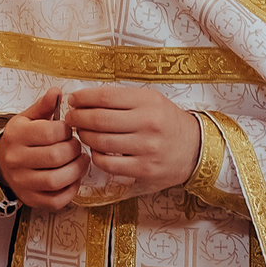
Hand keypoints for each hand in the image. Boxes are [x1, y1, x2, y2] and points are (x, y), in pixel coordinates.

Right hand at [0, 89, 84, 209]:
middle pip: (56, 157)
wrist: (2, 163)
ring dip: (77, 170)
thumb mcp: (28, 118)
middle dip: (74, 150)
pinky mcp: (30, 199)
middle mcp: (15, 159)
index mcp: (16, 135)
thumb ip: (44, 106)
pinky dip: (71, 190)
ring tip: (80, 160)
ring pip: (56, 180)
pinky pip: (56, 200)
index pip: (50, 132)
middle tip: (76, 145)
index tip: (68, 130)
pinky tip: (73, 178)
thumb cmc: (22, 138)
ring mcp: (22, 182)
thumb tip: (56, 92)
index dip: (67, 131)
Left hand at [63, 85, 204, 194]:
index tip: (73, 100)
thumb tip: (84, 99)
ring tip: (82, 132)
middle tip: (71, 118)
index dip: (82, 98)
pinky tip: (96, 149)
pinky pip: (108, 164)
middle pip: (98, 120)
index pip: (104, 97)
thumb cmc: (165, 121)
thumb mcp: (150, 100)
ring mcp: (146, 148)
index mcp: (148, 102)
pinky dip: (96, 156)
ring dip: (84, 136)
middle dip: (77, 118)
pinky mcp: (143, 169)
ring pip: (100, 142)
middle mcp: (148, 124)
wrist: (194, 148)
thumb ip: (121, 99)